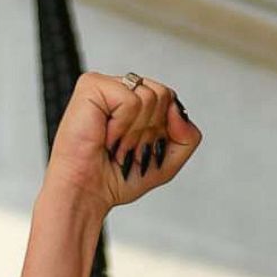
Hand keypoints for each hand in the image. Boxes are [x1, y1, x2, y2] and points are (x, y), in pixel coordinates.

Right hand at [41, 72, 202, 215]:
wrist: (88, 191)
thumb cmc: (118, 177)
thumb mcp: (169, 162)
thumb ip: (187, 136)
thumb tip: (177, 109)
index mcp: (137, 103)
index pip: (171, 100)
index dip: (163, 130)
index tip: (141, 149)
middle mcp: (122, 90)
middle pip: (164, 95)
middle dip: (150, 131)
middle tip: (127, 148)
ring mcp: (106, 85)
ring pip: (150, 96)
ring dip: (135, 132)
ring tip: (117, 144)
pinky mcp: (91, 85)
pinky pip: (130, 98)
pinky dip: (123, 125)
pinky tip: (107, 136)